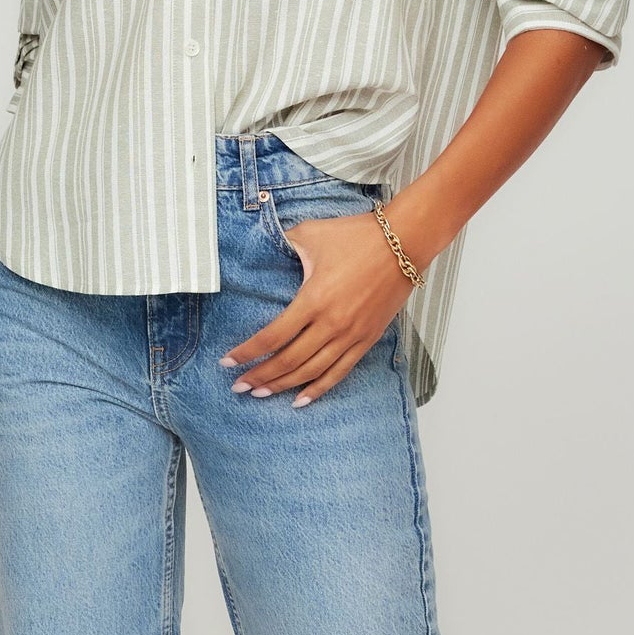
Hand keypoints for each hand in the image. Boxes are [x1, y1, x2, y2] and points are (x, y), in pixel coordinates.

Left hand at [221, 209, 415, 406]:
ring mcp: (352, 335)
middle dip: (260, 376)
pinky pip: (339, 372)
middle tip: (238, 386)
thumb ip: (284, 244)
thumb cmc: (357, 235)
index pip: (273, 336)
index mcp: (314, 299)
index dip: (248, 352)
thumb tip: (262, 248)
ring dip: (283, 386)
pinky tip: (301, 400)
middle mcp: (332, 324)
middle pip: (289, 361)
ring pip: (311, 371)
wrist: (405, 242)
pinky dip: (319, 389)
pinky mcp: (368, 339)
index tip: (228, 361)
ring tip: (260, 394)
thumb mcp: (311, 234)